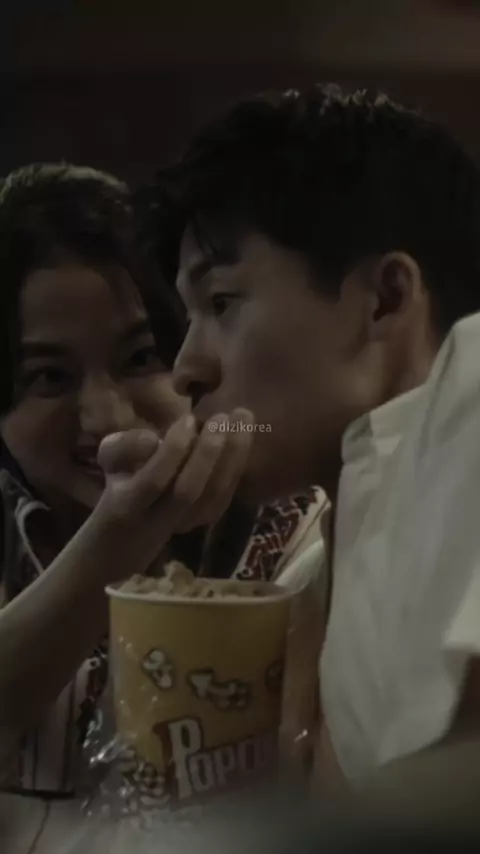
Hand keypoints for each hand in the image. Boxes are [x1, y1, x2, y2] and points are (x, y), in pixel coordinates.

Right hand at [95, 409, 253, 569]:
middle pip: (188, 491)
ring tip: (241, 418)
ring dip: (232, 455)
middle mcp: (160, 519)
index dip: (173, 450)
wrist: (135, 525)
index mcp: (129, 503)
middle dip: (207, 452)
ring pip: (214, 494)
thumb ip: (123, 446)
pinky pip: (227, 494)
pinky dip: (238, 464)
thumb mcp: (109, 458)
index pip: (154, 481)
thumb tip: (153, 440)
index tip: (188, 418)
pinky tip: (244, 434)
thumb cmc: (123, 478)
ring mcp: (187, 523)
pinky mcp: (207, 518)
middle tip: (221, 417)